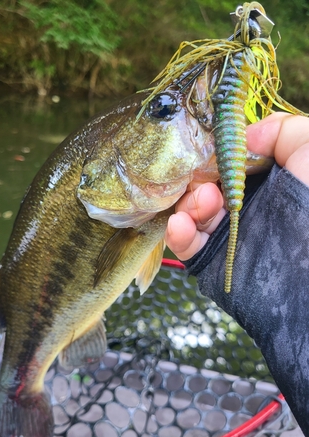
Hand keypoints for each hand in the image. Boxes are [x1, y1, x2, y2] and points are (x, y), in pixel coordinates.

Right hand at [165, 112, 308, 260]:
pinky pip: (185, 243)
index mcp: (265, 181)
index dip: (215, 153)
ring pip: (190, 210)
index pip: (227, 160)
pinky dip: (177, 231)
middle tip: (209, 184)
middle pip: (203, 183)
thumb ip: (284, 130)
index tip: (211, 150)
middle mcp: (243, 204)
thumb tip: (246, 137)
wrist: (308, 270)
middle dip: (198, 178)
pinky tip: (180, 224)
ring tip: (206, 203)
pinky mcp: (212, 259)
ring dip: (190, 203)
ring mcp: (226, 232)